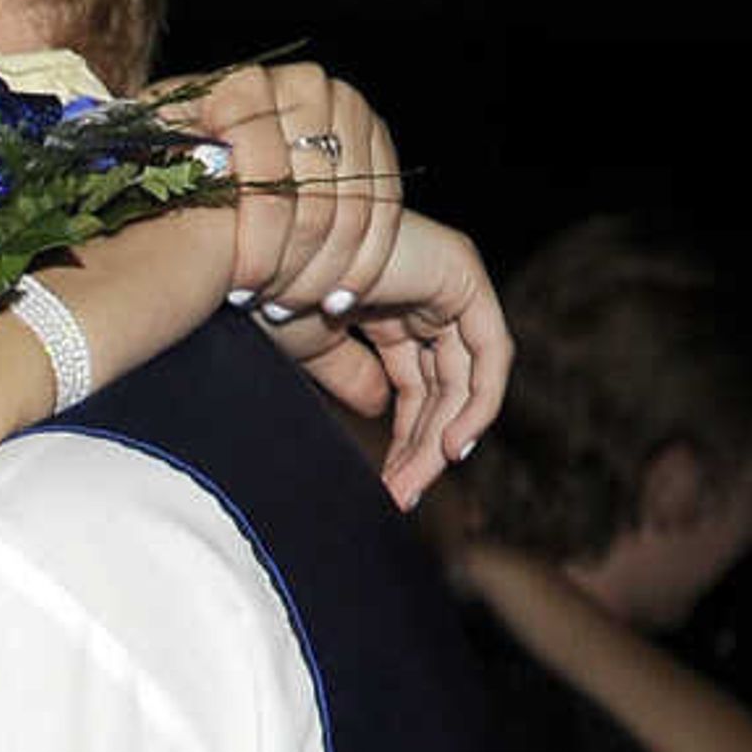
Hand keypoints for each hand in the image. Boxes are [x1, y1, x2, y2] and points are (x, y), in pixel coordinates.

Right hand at [166, 64, 508, 508]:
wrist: (262, 255)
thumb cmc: (273, 291)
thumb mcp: (317, 349)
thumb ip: (354, 378)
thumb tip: (379, 411)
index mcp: (389, 298)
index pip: (416, 380)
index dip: (407, 438)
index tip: (389, 489)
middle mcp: (424, 287)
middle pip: (443, 383)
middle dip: (423, 445)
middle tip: (401, 495)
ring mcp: (447, 277)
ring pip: (466, 376)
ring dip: (444, 436)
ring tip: (415, 483)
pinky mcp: (462, 275)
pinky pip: (489, 350)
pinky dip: (479, 401)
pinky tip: (450, 447)